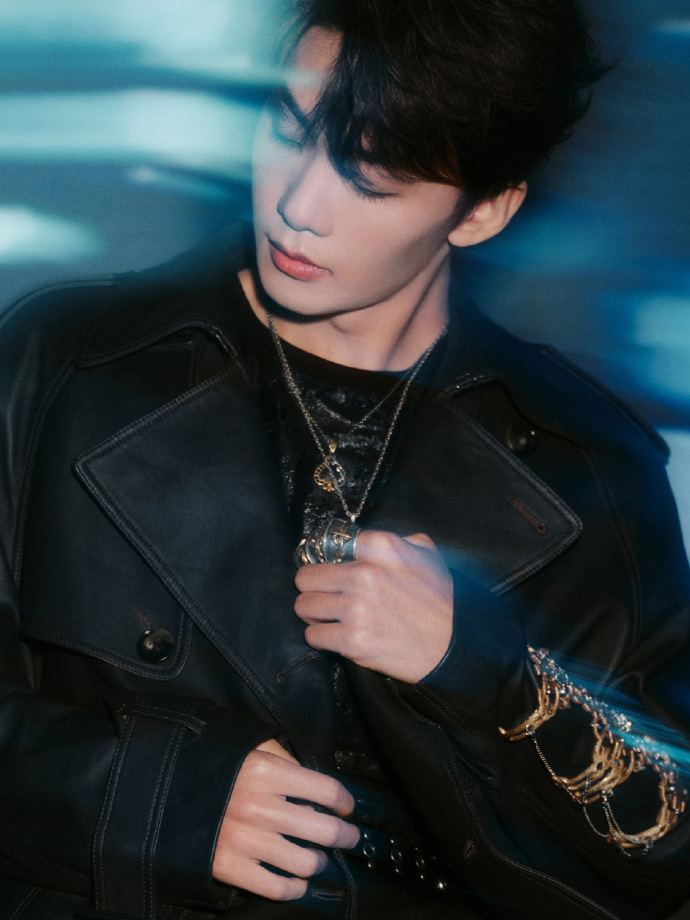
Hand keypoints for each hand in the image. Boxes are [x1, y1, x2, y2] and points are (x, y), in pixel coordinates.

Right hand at [213, 739, 359, 900]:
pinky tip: (296, 880)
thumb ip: (286, 761)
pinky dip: (294, 888)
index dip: (345, 801)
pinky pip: (277, 887)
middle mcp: (261, 806)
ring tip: (318, 857)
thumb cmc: (214, 765)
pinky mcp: (231, 867)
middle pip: (324, 829)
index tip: (347, 807)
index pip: (327, 790)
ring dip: (318, 862)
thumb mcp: (251, 748)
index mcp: (268, 772)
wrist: (163, 790)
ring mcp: (246, 840)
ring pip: (305, 862)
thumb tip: (315, 786)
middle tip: (349, 837)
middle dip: (345, 836)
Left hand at [294, 530, 452, 682]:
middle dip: (313, 588)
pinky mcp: (353, 640)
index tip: (331, 571)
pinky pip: (314, 635)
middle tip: (324, 596)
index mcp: (380, 547)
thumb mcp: (427, 554)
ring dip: (313, 613)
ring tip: (329, 617)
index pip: (329, 546)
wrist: (456, 644)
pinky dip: (321, 637)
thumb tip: (366, 542)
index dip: (330, 561)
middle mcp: (364, 573)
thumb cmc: (441, 599)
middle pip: (306, 578)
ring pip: (303, 606)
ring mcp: (356, 608)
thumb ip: (397, 540)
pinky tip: (335, 636)